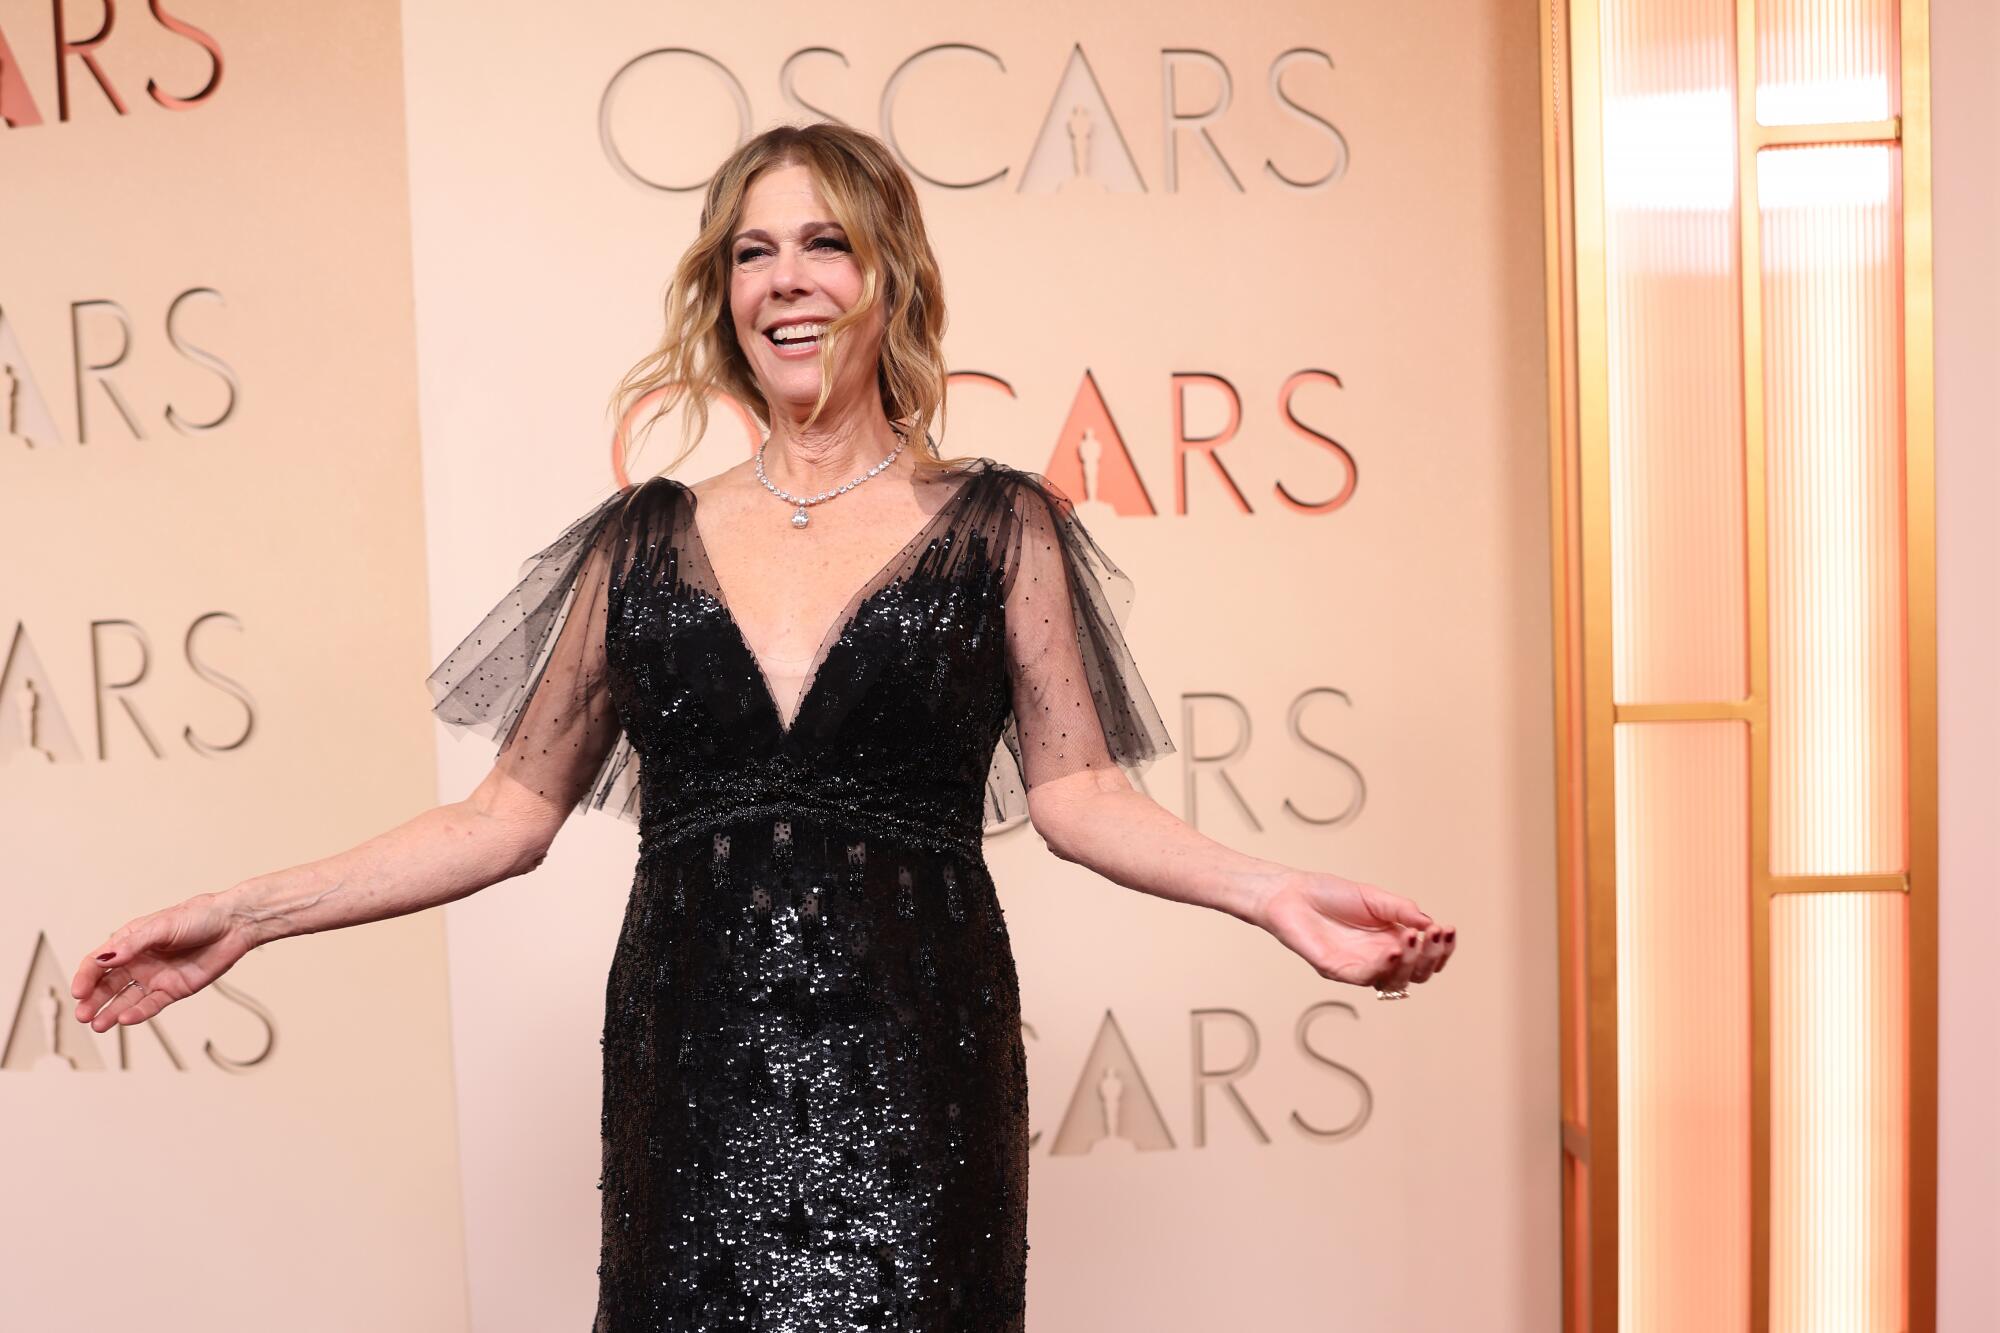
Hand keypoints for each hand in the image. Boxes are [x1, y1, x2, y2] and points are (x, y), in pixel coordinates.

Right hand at [69, 892, 254, 1031]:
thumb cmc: (199, 916)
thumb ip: (134, 944)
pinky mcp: (174, 989)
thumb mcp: (162, 926)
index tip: (78, 991)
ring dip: (111, 1012)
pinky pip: (151, 1005)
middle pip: (108, 985)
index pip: (99, 962)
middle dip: (93, 1000)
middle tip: (82, 1015)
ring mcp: (156, 977)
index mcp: (131, 942)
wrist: (234, 925)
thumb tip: (105, 958)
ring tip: (98, 1025)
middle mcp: (140, 961)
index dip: (86, 977)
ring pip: (126, 999)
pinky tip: (125, 1019)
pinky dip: (138, 1013)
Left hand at [1255, 870, 1454, 993]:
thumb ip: (1401, 910)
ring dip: (1411, 962)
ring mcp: (1359, 967)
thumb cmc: (1329, 894)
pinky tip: (1394, 951)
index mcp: (1392, 941)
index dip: (1441, 948)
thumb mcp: (1374, 897)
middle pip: (1417, 974)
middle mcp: (1379, 959)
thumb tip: (1430, 923)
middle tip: (1436, 934)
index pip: (1426, 957)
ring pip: (1395, 981)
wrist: (1291, 893)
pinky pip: (1365, 978)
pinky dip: (1383, 968)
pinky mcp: (1337, 971)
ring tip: (1415, 939)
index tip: (1448, 929)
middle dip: (1432, 957)